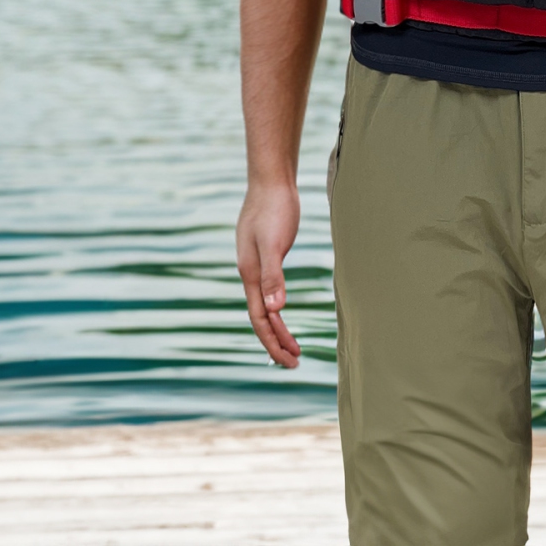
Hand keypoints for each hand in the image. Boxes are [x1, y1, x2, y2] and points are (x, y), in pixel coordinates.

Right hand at [236, 180, 302, 367]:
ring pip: (265, 305)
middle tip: (294, 363)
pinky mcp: (268, 255)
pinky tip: (282, 309)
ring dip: (278, 327)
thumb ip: (273, 275)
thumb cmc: (273, 209)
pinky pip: (270, 290)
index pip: (260, 319)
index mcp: (250, 274)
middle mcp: (251, 273)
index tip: (288, 361)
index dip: (272, 342)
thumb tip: (275, 309)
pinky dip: (276, 306)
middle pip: (261, 317)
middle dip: (275, 342)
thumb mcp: (273, 242)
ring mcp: (258, 264)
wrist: (272, 181)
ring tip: (293, 346)